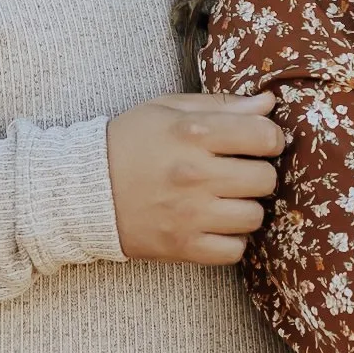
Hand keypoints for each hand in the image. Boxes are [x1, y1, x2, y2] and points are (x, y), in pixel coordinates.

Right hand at [107, 92, 284, 263]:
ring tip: (225, 199)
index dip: (269, 138)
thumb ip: (222, 105)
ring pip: (255, 217)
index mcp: (193, 133)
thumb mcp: (169, 110)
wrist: (84, 190)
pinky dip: (232, 240)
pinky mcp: (183, 246)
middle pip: (265, 178)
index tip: (258, 142)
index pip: (264, 135)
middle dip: (258, 173)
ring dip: (246, 208)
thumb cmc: (130, 142)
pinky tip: (217, 225)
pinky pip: (235, 250)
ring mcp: (190, 214)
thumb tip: (269, 102)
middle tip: (238, 172)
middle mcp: (195, 174)